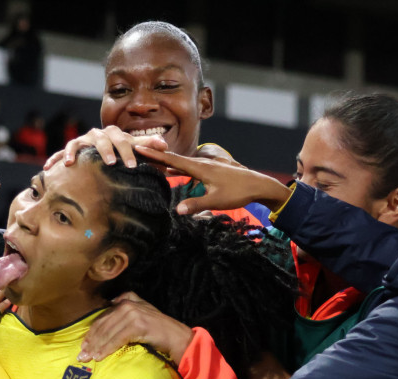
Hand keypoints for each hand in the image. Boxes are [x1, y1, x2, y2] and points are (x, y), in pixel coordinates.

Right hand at [44, 126, 167, 169]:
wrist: (102, 151)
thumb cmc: (121, 152)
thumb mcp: (135, 148)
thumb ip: (149, 146)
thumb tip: (165, 145)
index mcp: (116, 135)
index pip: (124, 140)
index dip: (129, 151)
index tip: (134, 166)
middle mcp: (99, 134)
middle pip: (104, 139)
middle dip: (109, 151)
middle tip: (113, 164)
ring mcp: (84, 140)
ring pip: (83, 142)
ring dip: (82, 151)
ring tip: (77, 162)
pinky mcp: (73, 148)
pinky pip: (64, 151)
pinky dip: (59, 157)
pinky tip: (54, 167)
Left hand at [77, 292, 193, 364]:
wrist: (177, 336)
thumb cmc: (158, 328)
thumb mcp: (143, 310)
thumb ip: (128, 303)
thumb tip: (109, 303)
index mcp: (127, 300)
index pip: (103, 317)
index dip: (91, 332)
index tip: (83, 345)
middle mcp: (127, 304)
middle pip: (103, 325)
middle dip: (91, 342)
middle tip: (81, 355)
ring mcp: (132, 314)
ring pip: (108, 333)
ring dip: (96, 348)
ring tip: (87, 358)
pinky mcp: (137, 325)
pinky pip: (117, 340)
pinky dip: (106, 349)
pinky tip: (99, 357)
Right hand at [134, 146, 291, 215]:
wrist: (258, 185)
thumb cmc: (238, 192)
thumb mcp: (216, 200)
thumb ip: (196, 205)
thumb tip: (177, 210)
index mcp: (200, 168)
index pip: (173, 160)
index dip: (156, 156)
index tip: (140, 148)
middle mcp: (202, 163)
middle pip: (174, 159)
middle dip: (156, 156)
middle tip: (139, 151)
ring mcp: (207, 166)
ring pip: (182, 163)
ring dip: (166, 163)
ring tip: (151, 161)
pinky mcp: (211, 171)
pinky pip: (189, 168)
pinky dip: (178, 169)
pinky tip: (172, 172)